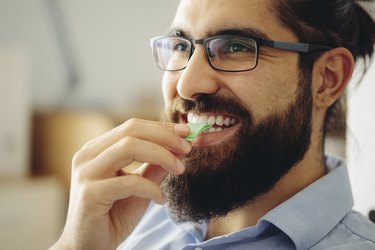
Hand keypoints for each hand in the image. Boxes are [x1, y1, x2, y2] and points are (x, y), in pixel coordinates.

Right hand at [50, 119, 190, 249]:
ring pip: (129, 147)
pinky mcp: (90, 194)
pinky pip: (129, 182)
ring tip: (179, 169)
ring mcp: (86, 173)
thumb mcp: (140, 185)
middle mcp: (88, 155)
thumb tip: (179, 148)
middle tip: (187, 148)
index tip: (186, 133)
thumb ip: (155, 166)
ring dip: (161, 155)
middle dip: (164, 137)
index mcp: (97, 149)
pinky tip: (161, 200)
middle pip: (131, 130)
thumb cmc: (114, 215)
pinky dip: (151, 188)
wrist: (89, 247)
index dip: (161, 127)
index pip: (132, 126)